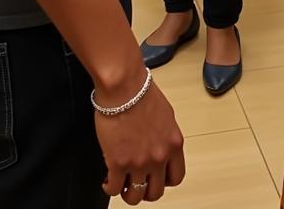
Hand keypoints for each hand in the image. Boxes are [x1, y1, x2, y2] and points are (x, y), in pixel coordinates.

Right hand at [96, 79, 184, 203]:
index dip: (164, 181)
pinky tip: (107, 180)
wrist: (124, 86)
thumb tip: (158, 147)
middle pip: (156, 192)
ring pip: (135, 196)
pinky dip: (110, 188)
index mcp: (174, 144)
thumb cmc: (141, 93)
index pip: (176, 177)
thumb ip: (165, 137)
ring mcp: (139, 162)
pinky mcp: (118, 163)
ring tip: (121, 183)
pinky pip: (114, 189)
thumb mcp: (165, 116)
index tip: (155, 178)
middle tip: (136, 183)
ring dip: (128, 193)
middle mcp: (159, 157)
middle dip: (145, 191)